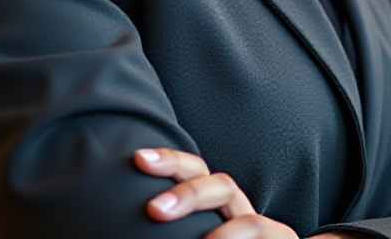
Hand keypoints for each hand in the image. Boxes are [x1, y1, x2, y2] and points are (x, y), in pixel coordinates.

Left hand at [134, 148, 298, 238]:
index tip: (139, 159)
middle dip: (188, 193)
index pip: (194, 170)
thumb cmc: (219, 238)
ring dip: (221, 233)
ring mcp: (263, 226)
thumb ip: (168, 221)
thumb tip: (127, 216)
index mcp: (213, 201)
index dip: (170, 161)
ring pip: (247, 220)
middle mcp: (238, 208)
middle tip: (154, 209)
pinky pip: (262, 234)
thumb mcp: (190, 226)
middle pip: (220, 184)